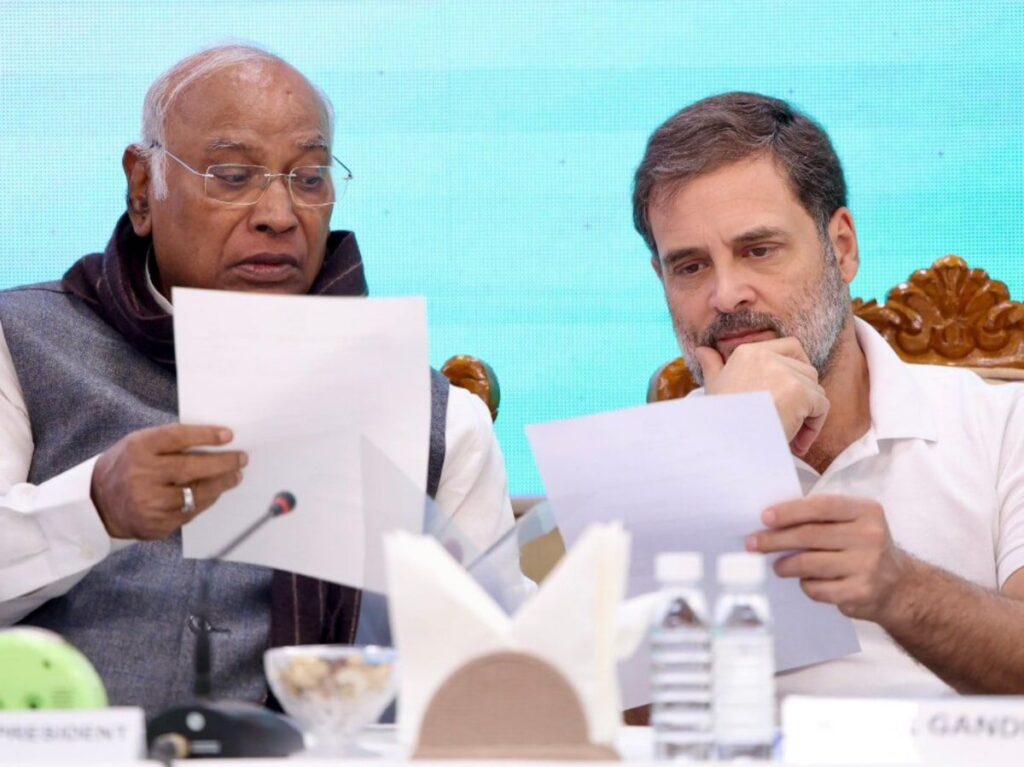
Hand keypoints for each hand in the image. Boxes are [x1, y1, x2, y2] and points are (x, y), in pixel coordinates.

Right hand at [91, 424, 247, 539]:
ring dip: (221, 485)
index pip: (176, 438)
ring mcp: (148, 504)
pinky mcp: (155, 525)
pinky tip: (215, 493)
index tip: (229, 435)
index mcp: (137, 450)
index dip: (205, 435)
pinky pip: (190, 513)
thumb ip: (170, 442)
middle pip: (190, 468)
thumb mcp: (139, 445)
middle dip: (222, 463)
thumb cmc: (127, 467)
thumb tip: (216, 439)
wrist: (97, 505)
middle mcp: (141, 476)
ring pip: (195, 494)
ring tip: (235, 476)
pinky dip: (206, 501)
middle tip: (241, 459)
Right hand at [695, 338, 828, 455]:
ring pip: (816, 390)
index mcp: (748, 352)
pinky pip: (821, 407)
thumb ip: (712, 365)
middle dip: (804, 397)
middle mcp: (768, 357)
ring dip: (808, 414)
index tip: (793, 393)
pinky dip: (814, 427)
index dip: (798, 367)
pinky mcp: (799, 393)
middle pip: (807, 371)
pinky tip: (797, 443)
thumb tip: (702, 350)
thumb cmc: (718, 418)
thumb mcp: (713, 386)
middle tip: (791, 422)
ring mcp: (785, 374)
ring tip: (792, 435)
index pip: (791, 346)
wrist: (725, 442)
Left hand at [747, 495, 910, 620]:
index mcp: (866, 511)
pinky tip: (806, 582)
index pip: (821, 507)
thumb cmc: (862, 548)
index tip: (764, 517)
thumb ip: (821, 518)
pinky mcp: (860, 592)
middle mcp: (870, 536)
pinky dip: (805, 585)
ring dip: (785, 565)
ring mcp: (867, 566)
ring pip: (809, 563)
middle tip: (752, 543)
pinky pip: (817, 588)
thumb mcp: (853, 523)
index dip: (789, 512)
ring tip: (776, 566)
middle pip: (810, 536)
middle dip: (775, 540)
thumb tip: (771, 520)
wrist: (899, 587)